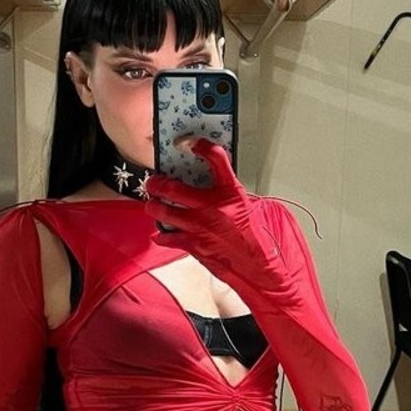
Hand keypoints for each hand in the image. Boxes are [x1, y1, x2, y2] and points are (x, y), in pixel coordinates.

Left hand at [145, 140, 270, 290]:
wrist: (257, 267)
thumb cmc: (254, 239)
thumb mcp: (245, 207)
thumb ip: (225, 194)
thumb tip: (205, 186)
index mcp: (230, 194)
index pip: (216, 159)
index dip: (202, 146)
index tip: (192, 143)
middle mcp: (212, 207)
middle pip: (172, 187)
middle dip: (157, 183)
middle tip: (154, 182)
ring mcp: (199, 227)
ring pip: (162, 211)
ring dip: (153, 206)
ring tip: (153, 204)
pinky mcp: (193, 245)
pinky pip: (167, 237)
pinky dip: (161, 234)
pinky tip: (161, 232)